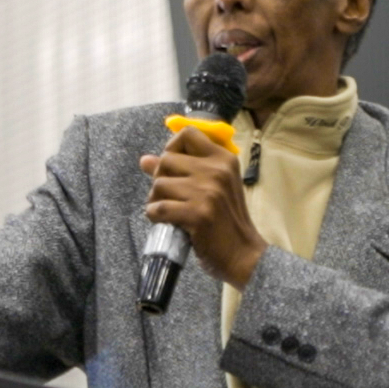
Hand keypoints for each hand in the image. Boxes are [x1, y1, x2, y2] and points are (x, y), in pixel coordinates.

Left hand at [140, 125, 268, 288]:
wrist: (243, 253)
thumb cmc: (227, 220)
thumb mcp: (213, 188)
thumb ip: (182, 170)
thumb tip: (145, 159)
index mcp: (224, 159)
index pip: (188, 133)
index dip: (172, 147)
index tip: (172, 166)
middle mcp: (217, 170)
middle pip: (167, 159)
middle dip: (160, 178)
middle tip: (168, 196)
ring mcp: (208, 192)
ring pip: (159, 184)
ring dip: (155, 200)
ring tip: (168, 211)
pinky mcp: (198, 214)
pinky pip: (159, 207)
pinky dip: (156, 216)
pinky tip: (166, 222)